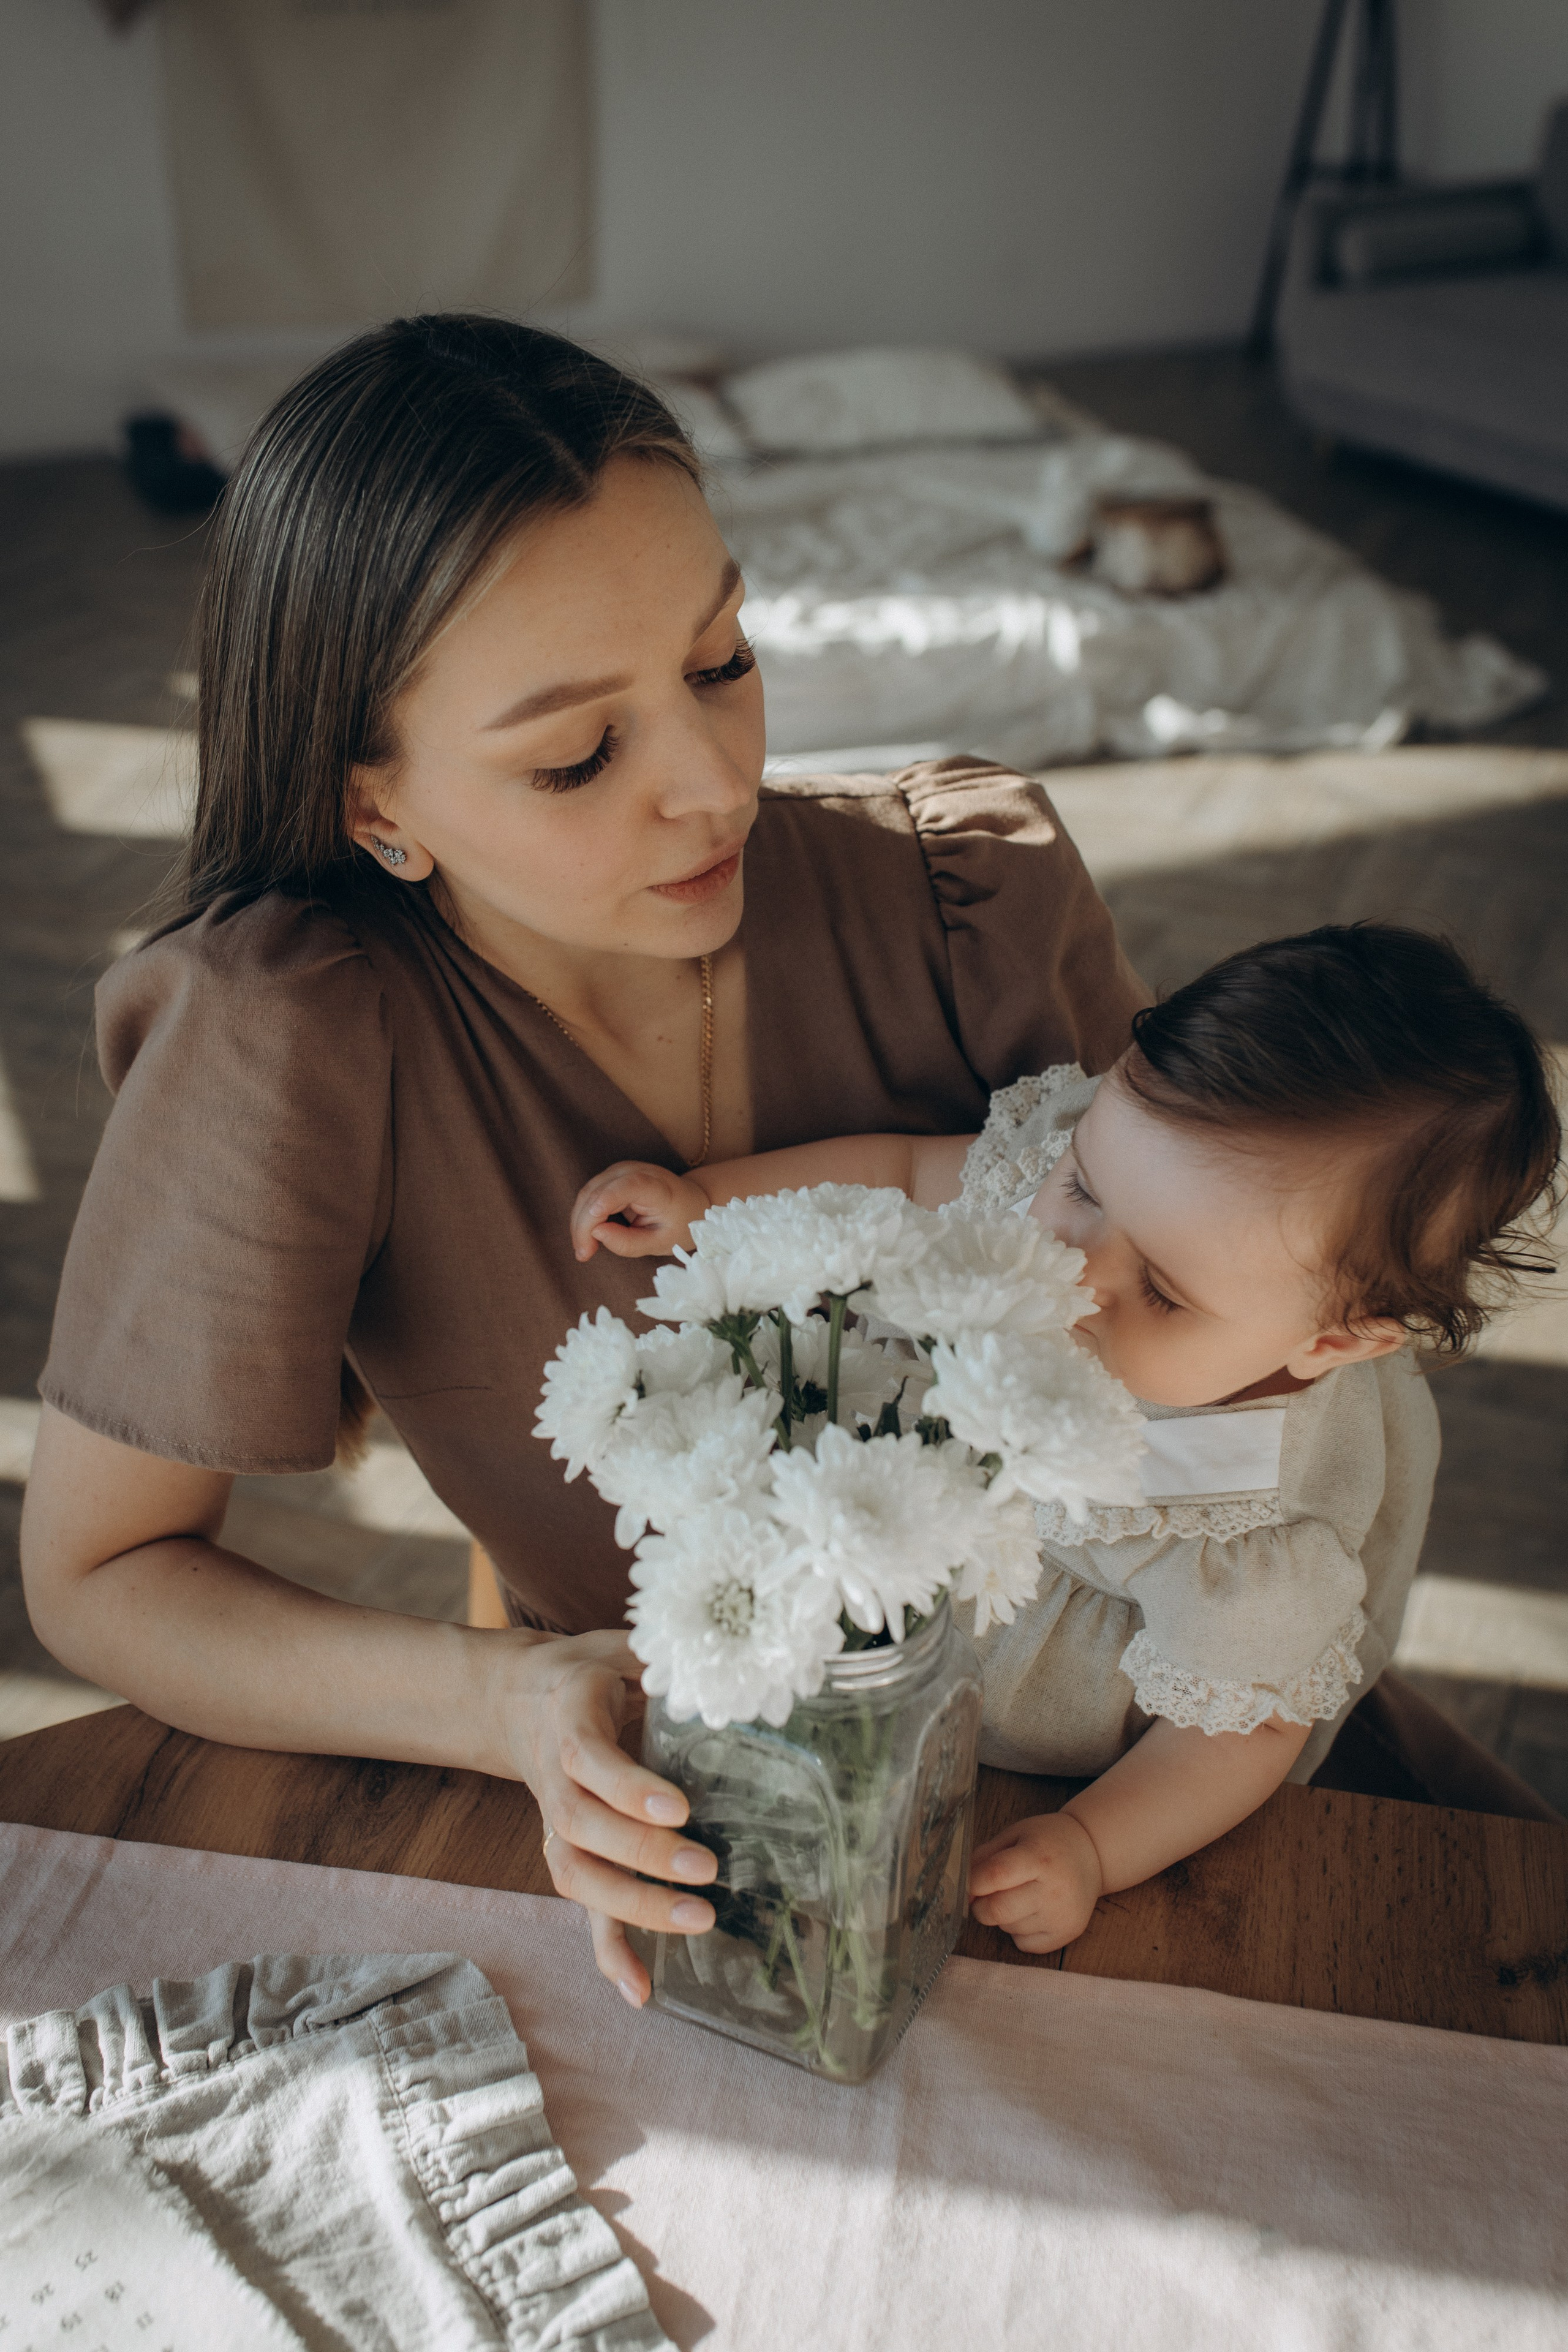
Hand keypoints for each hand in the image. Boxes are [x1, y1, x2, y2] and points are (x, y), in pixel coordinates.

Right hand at [493, 1628, 717, 2005]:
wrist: (520, 1700)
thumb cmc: (589, 1672)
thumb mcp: (619, 1647)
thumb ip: (660, 1654)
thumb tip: (719, 1658)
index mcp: (570, 1718)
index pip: (589, 1758)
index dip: (627, 1786)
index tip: (679, 1807)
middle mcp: (555, 1776)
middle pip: (583, 1828)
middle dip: (642, 1856)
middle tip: (707, 1871)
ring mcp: (558, 1822)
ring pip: (578, 1875)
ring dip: (633, 1907)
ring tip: (698, 1921)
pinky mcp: (570, 1854)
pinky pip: (582, 1908)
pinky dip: (608, 1952)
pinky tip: (642, 1992)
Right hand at [570, 1161, 710, 1261]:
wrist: (690, 1202)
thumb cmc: (679, 1223)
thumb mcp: (661, 1243)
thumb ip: (629, 1242)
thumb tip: (596, 1233)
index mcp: (657, 1186)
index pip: (627, 1186)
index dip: (606, 1201)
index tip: (592, 1227)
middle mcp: (634, 1171)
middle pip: (598, 1193)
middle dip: (584, 1225)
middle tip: (583, 1255)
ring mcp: (620, 1170)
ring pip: (587, 1193)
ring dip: (579, 1223)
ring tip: (584, 1250)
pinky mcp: (611, 1176)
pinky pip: (589, 1194)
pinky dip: (584, 1217)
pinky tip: (587, 1237)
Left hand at [968, 1810, 1103, 1954]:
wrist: (1091, 1854)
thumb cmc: (1047, 1842)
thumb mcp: (1015, 1835)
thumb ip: (984, 1857)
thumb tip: (959, 1884)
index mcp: (1039, 1856)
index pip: (996, 1875)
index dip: (973, 1883)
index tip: (965, 1886)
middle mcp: (1054, 1889)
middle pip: (998, 1910)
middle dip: (980, 1906)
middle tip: (984, 1895)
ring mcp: (1062, 1916)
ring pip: (1008, 1928)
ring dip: (1002, 1916)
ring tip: (1018, 1896)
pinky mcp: (1066, 1935)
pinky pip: (1023, 1944)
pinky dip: (1018, 1931)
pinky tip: (1030, 1911)